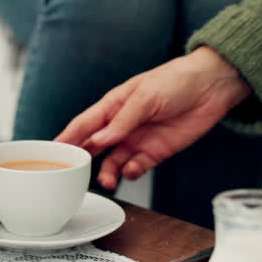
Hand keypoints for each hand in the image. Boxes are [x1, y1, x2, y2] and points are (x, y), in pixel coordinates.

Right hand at [56, 47, 250, 189]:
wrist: (211, 87)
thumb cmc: (174, 81)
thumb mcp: (145, 97)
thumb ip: (122, 121)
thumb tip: (99, 140)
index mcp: (113, 106)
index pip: (83, 125)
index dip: (66, 138)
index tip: (50, 153)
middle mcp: (121, 125)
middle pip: (94, 147)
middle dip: (83, 162)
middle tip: (72, 176)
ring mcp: (138, 140)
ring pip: (114, 162)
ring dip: (108, 172)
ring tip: (107, 180)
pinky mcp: (156, 152)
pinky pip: (137, 167)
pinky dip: (131, 172)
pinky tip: (131, 171)